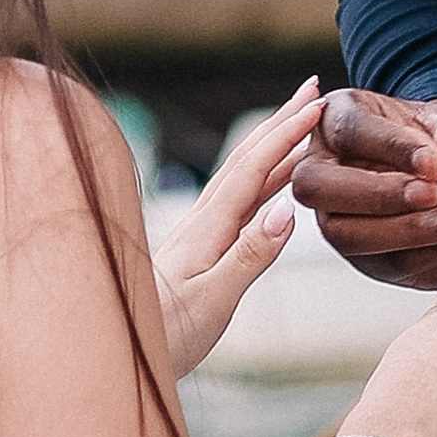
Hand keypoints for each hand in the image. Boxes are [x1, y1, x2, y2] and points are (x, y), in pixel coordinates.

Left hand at [153, 82, 324, 377]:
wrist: (119, 347)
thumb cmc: (166, 334)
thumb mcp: (213, 302)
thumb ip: (249, 257)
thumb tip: (286, 213)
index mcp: (209, 227)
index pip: (255, 168)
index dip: (287, 135)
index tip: (317, 105)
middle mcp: (203, 220)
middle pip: (248, 157)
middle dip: (281, 121)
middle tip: (314, 89)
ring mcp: (201, 231)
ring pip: (244, 173)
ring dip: (274, 143)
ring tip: (303, 122)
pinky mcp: (200, 246)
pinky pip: (240, 197)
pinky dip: (265, 177)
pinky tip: (277, 181)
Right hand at [293, 89, 436, 288]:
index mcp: (338, 117)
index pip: (349, 131)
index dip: (391, 147)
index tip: (435, 162)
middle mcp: (322, 167)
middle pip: (318, 186)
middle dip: (379, 194)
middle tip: (434, 194)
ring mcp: (334, 215)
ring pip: (344, 233)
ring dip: (406, 230)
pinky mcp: (362, 254)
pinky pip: (380, 263)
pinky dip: (425, 255)